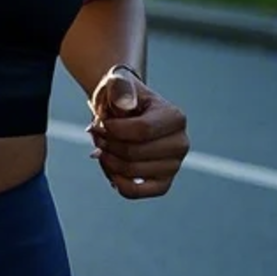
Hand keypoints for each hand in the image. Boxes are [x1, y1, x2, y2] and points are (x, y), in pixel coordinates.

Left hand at [88, 66, 188, 199]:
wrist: (123, 109)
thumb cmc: (121, 96)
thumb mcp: (118, 83)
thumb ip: (120, 88)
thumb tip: (126, 106)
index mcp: (175, 118)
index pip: (142, 131)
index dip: (113, 129)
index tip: (100, 121)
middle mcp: (180, 143)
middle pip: (134, 153)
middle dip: (107, 144)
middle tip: (96, 133)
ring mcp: (174, 165)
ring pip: (132, 172)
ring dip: (108, 160)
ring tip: (101, 146)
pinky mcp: (162, 183)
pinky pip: (138, 192)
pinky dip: (117, 182)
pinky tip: (109, 167)